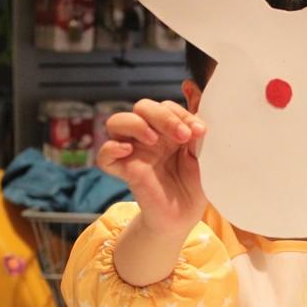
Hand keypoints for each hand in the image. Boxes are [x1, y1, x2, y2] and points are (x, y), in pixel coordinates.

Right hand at [98, 99, 206, 234]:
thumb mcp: (203, 154)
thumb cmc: (195, 186)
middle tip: (183, 136)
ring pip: (116, 122)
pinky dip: (112, 148)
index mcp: (167, 130)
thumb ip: (196, 126)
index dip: (181, 113)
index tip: (200, 131)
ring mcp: (134, 152)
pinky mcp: (124, 171)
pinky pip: (104, 155)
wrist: (184, 217)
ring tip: (154, 140)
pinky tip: (129, 151)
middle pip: (141, 107)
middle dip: (162, 115)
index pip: (166, 106)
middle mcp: (148, 137)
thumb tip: (191, 88)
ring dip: (136, 124)